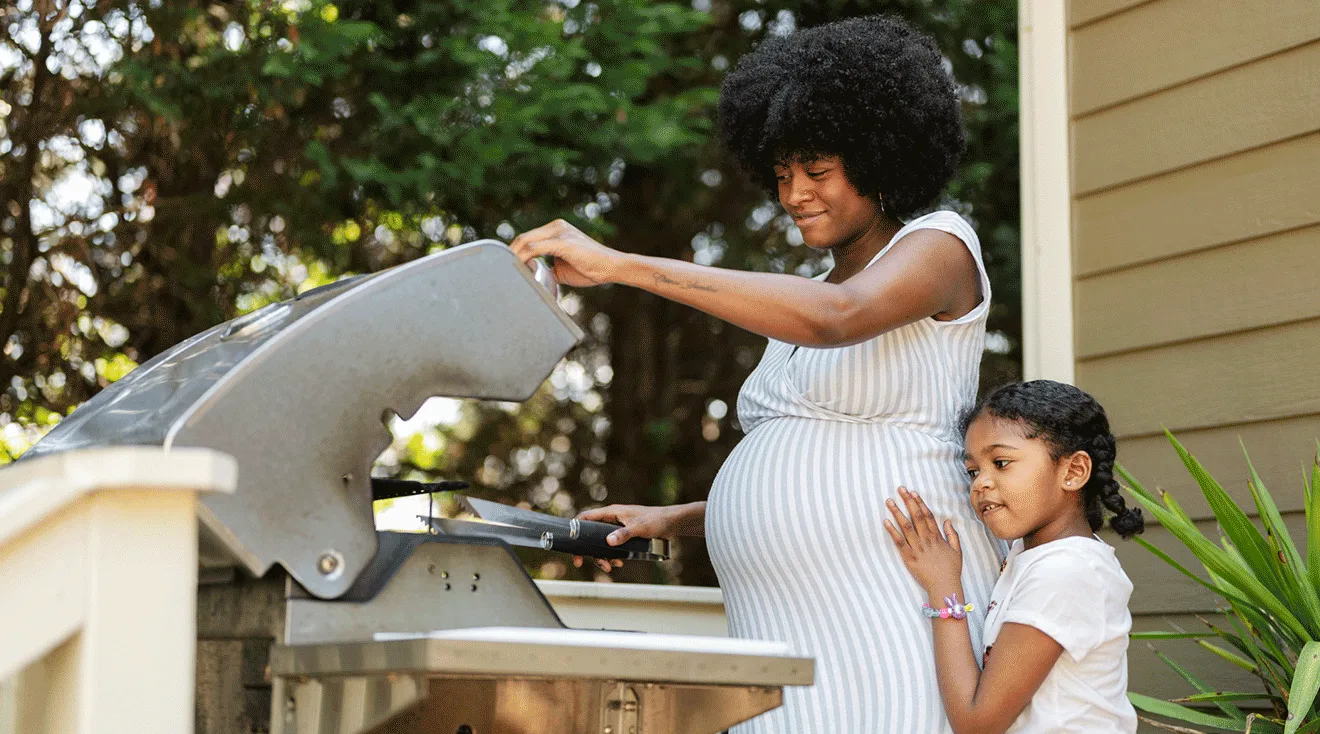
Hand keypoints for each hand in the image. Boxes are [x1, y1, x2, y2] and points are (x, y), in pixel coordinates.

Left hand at [509, 219, 630, 287]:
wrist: (611, 267)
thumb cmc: (591, 269)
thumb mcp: (562, 267)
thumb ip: (547, 266)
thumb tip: (532, 274)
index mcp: (556, 230)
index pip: (528, 238)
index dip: (513, 251)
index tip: (503, 265)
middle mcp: (557, 227)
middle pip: (523, 238)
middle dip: (508, 254)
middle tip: (497, 269)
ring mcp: (560, 232)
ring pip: (527, 241)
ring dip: (513, 256)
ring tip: (504, 270)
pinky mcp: (563, 242)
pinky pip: (536, 249)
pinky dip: (524, 258)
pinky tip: (518, 268)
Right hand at [572, 504, 682, 573]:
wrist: (670, 523)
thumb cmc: (655, 520)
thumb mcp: (638, 528)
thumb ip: (623, 534)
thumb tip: (609, 542)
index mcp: (611, 513)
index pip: (586, 517)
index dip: (575, 528)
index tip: (570, 543)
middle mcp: (611, 520)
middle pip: (591, 535)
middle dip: (588, 550)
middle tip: (582, 562)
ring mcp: (617, 528)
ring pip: (602, 544)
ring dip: (602, 556)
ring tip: (610, 566)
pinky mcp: (624, 536)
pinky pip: (612, 547)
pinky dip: (612, 556)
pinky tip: (619, 563)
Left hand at [883, 486, 962, 594]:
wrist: (944, 586)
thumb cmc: (951, 570)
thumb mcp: (957, 550)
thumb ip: (953, 534)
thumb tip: (948, 520)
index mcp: (937, 537)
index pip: (927, 515)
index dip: (919, 502)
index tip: (913, 492)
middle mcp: (926, 540)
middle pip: (915, 516)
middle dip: (907, 501)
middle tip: (900, 489)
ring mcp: (917, 548)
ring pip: (905, 526)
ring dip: (897, 512)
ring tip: (889, 501)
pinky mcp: (909, 557)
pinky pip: (899, 542)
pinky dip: (892, 531)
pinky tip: (885, 522)